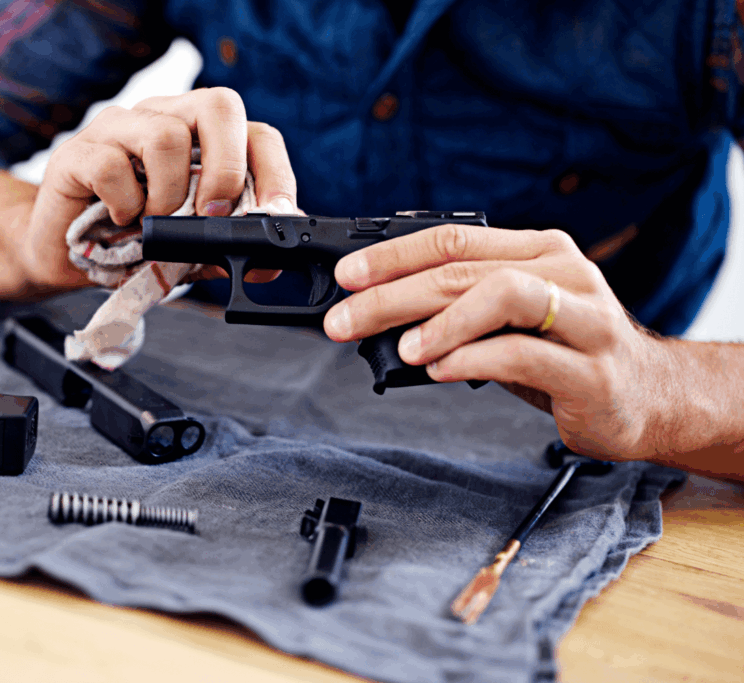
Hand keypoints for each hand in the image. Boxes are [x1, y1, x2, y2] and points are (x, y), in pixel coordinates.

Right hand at [16, 87, 297, 285]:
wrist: (64, 257)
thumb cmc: (131, 242)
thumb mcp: (191, 252)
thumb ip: (228, 249)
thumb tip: (271, 263)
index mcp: (200, 137)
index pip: (255, 132)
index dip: (274, 172)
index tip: (274, 215)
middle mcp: (163, 118)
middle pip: (218, 104)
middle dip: (227, 168)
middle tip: (212, 215)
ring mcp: (119, 129)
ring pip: (165, 136)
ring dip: (168, 195)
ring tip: (154, 222)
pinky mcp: (78, 152)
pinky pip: (112, 166)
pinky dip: (124, 204)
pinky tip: (120, 221)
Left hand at [322, 223, 671, 461]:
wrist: (651, 398)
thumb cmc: (568, 356)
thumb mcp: (510, 322)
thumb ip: (460, 309)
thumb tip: (380, 316)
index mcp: (538, 252)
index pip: (453, 239)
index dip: (391, 256)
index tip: (346, 278)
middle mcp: (564, 273)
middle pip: (463, 270)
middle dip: (392, 294)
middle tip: (345, 320)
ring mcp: (585, 319)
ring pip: (501, 295)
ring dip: (440, 320)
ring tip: (400, 346)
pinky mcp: (593, 370)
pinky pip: (524, 354)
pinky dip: (472, 359)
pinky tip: (439, 371)